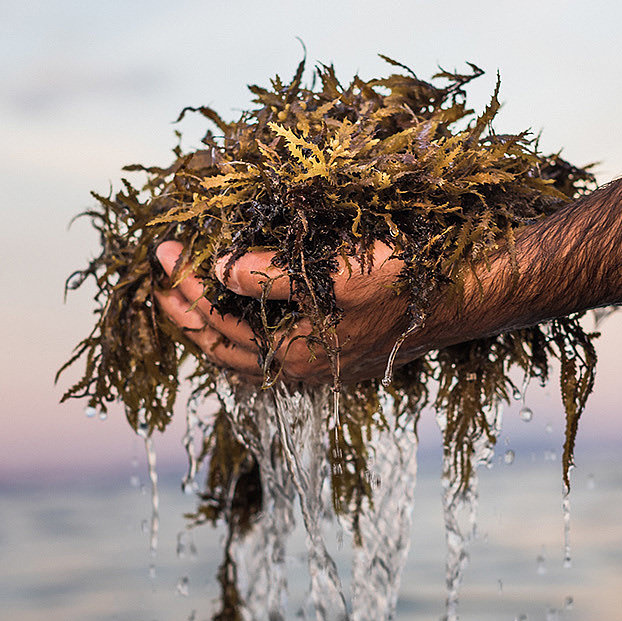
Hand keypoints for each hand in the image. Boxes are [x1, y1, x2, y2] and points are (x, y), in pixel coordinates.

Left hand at [154, 240, 415, 383]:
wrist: (463, 295)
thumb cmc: (404, 280)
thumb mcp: (334, 271)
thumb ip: (270, 274)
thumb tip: (215, 267)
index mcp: (294, 355)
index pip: (217, 323)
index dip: (183, 286)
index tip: (163, 249)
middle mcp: (300, 371)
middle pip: (220, 349)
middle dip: (182, 312)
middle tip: (157, 273)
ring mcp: (317, 367)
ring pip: (242, 357)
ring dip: (207, 327)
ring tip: (181, 297)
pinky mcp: (333, 355)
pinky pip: (269, 355)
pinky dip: (240, 337)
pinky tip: (235, 317)